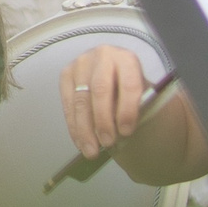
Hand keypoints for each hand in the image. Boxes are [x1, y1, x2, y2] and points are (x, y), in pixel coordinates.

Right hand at [60, 43, 150, 158]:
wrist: (113, 74)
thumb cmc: (129, 89)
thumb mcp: (141, 94)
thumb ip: (136, 108)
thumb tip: (122, 130)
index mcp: (127, 58)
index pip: (128, 84)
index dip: (127, 110)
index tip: (126, 132)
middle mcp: (103, 55)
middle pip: (100, 90)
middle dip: (103, 121)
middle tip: (108, 143)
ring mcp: (81, 64)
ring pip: (81, 100)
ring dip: (85, 129)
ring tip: (92, 151)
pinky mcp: (66, 75)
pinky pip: (68, 106)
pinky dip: (74, 128)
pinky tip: (81, 143)